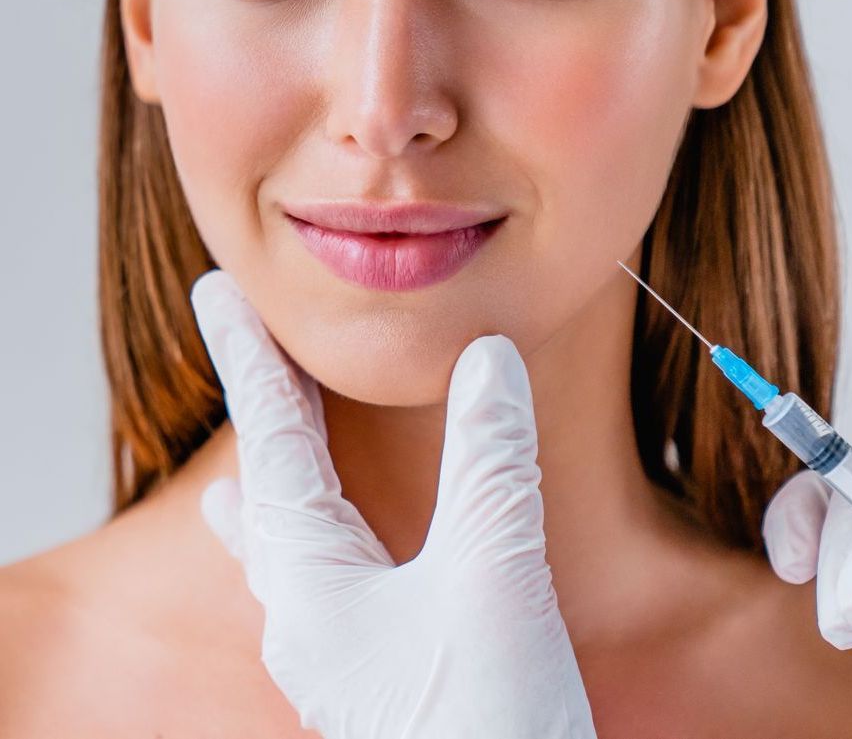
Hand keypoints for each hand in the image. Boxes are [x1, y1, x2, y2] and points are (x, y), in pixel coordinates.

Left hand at [189, 268, 596, 738]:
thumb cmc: (492, 723)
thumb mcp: (494, 574)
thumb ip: (490, 458)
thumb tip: (489, 357)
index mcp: (313, 584)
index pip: (273, 441)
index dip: (251, 357)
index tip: (219, 294)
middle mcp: (309, 615)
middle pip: (267, 486)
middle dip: (256, 412)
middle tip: (238, 348)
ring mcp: (340, 649)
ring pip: (288, 543)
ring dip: (275, 483)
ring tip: (238, 466)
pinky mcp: (378, 669)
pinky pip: (327, 579)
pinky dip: (317, 537)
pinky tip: (328, 551)